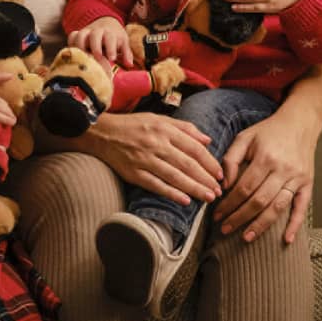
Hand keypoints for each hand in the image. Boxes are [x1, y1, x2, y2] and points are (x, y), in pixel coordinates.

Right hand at [67, 17, 132, 67]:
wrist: (106, 23)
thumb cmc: (115, 37)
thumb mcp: (123, 43)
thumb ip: (126, 54)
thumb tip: (129, 64)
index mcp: (109, 33)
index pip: (110, 38)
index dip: (111, 48)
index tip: (112, 58)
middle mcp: (97, 31)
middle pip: (94, 36)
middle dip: (95, 47)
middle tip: (98, 58)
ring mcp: (86, 32)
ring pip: (80, 35)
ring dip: (81, 46)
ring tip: (84, 58)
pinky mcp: (78, 34)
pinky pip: (72, 37)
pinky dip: (71, 44)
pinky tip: (74, 54)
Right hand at [85, 111, 221, 204]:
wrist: (101, 133)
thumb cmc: (133, 125)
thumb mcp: (160, 119)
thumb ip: (185, 128)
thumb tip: (208, 140)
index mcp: (165, 130)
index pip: (194, 148)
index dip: (210, 162)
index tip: (220, 174)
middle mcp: (156, 144)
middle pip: (187, 164)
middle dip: (206, 179)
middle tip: (219, 191)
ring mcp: (144, 160)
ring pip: (175, 176)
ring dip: (194, 188)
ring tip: (208, 198)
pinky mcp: (133, 173)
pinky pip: (155, 185)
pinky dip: (171, 193)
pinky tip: (184, 201)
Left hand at [212, 107, 317, 243]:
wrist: (300, 123)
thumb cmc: (268, 131)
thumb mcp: (245, 137)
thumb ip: (230, 159)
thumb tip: (223, 186)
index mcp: (266, 157)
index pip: (244, 188)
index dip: (229, 204)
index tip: (217, 215)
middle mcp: (283, 169)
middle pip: (259, 201)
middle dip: (240, 217)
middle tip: (225, 229)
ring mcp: (297, 178)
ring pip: (278, 207)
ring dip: (261, 225)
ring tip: (246, 237)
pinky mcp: (308, 183)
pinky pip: (302, 207)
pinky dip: (295, 225)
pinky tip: (286, 240)